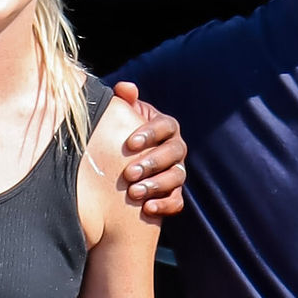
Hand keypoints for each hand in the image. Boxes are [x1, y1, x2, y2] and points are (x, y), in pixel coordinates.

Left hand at [112, 86, 185, 222]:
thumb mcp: (121, 117)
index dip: (150, 133)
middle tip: (129, 173)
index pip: (166, 126)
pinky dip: (165, 205)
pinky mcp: (174, 193)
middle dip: (152, 162)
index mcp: (166, 127)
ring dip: (156, 185)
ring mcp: (177, 171)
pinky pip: (177, 201)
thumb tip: (126, 89)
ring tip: (134, 193)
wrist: (120, 165)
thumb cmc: (121, 135)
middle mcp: (176, 148)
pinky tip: (148, 208)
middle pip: (173, 153)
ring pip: (176, 177)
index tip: (129, 144)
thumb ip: (123, 101)